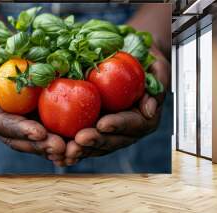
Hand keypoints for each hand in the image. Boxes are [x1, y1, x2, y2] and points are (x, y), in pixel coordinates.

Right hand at [0, 32, 65, 162]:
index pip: (6, 127)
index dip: (22, 131)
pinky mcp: (46, 115)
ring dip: (60, 145)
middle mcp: (13, 124)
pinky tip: (85, 137)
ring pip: (44, 140)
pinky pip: (58, 127)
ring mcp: (30, 120)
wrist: (1, 47)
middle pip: (27, 140)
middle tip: (61, 147)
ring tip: (75, 149)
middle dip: (44, 145)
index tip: (38, 133)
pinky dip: (70, 134)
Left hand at [63, 45, 170, 165]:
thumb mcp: (156, 64)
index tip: (102, 124)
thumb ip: (159, 80)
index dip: (118, 125)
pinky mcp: (94, 130)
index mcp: (144, 117)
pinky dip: (70, 145)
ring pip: (96, 146)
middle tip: (79, 140)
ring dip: (81, 149)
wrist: (130, 59)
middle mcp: (128, 130)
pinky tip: (56, 149)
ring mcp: (110, 133)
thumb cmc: (145, 58)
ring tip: (65, 149)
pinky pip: (83, 141)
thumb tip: (150, 109)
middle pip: (112, 140)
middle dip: (96, 141)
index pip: (133, 124)